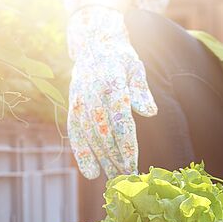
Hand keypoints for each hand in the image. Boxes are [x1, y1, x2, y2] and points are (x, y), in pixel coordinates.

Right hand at [66, 6, 156, 179]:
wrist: (92, 42)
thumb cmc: (120, 58)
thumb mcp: (134, 66)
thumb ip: (141, 90)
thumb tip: (150, 112)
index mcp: (110, 82)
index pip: (119, 120)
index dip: (125, 144)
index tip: (133, 164)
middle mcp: (91, 93)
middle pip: (103, 133)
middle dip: (115, 158)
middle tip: (127, 178)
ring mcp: (79, 101)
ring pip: (89, 137)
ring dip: (101, 160)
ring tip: (114, 179)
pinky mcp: (72, 107)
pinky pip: (75, 133)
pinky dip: (81, 153)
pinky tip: (91, 172)